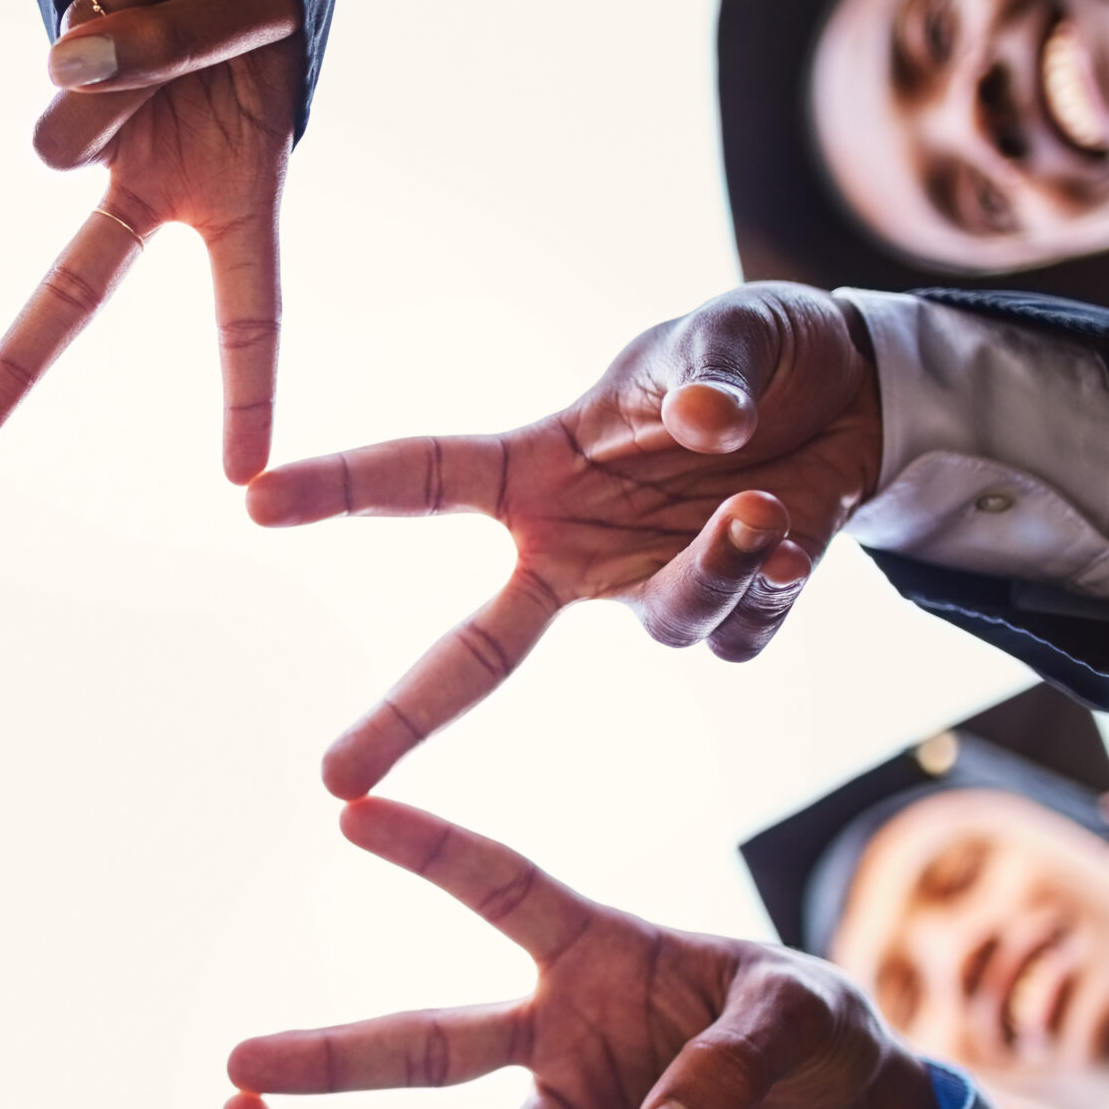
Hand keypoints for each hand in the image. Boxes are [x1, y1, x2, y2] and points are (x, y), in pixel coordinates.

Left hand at [0, 0, 302, 483]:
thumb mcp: (250, 9)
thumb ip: (162, 55)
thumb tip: (53, 79)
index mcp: (234, 192)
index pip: (248, 311)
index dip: (246, 391)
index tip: (241, 477)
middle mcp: (156, 177)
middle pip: (81, 284)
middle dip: (22, 362)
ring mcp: (98, 128)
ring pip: (66, 132)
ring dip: (123, 61)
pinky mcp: (56, 76)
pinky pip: (59, 58)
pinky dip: (108, 5)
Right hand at [229, 800, 945, 1108]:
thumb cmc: (820, 1035)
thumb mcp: (804, 1017)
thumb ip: (730, 1060)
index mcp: (595, 947)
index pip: (496, 885)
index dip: (427, 846)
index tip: (348, 806)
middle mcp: (557, 1026)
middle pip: (422, 1040)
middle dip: (330, 1054)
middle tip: (239, 1063)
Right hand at [246, 282, 886, 795]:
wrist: (855, 398)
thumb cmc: (756, 353)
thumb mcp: (732, 332)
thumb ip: (711, 372)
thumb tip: (704, 425)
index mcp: (540, 469)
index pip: (420, 478)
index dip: (337, 486)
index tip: (253, 496)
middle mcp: (575, 548)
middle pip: (476, 650)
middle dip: (403, 714)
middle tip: (333, 776)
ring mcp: (646, 588)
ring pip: (665, 625)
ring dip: (713, 572)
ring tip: (764, 504)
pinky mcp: (725, 615)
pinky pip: (739, 636)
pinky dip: (773, 588)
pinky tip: (797, 534)